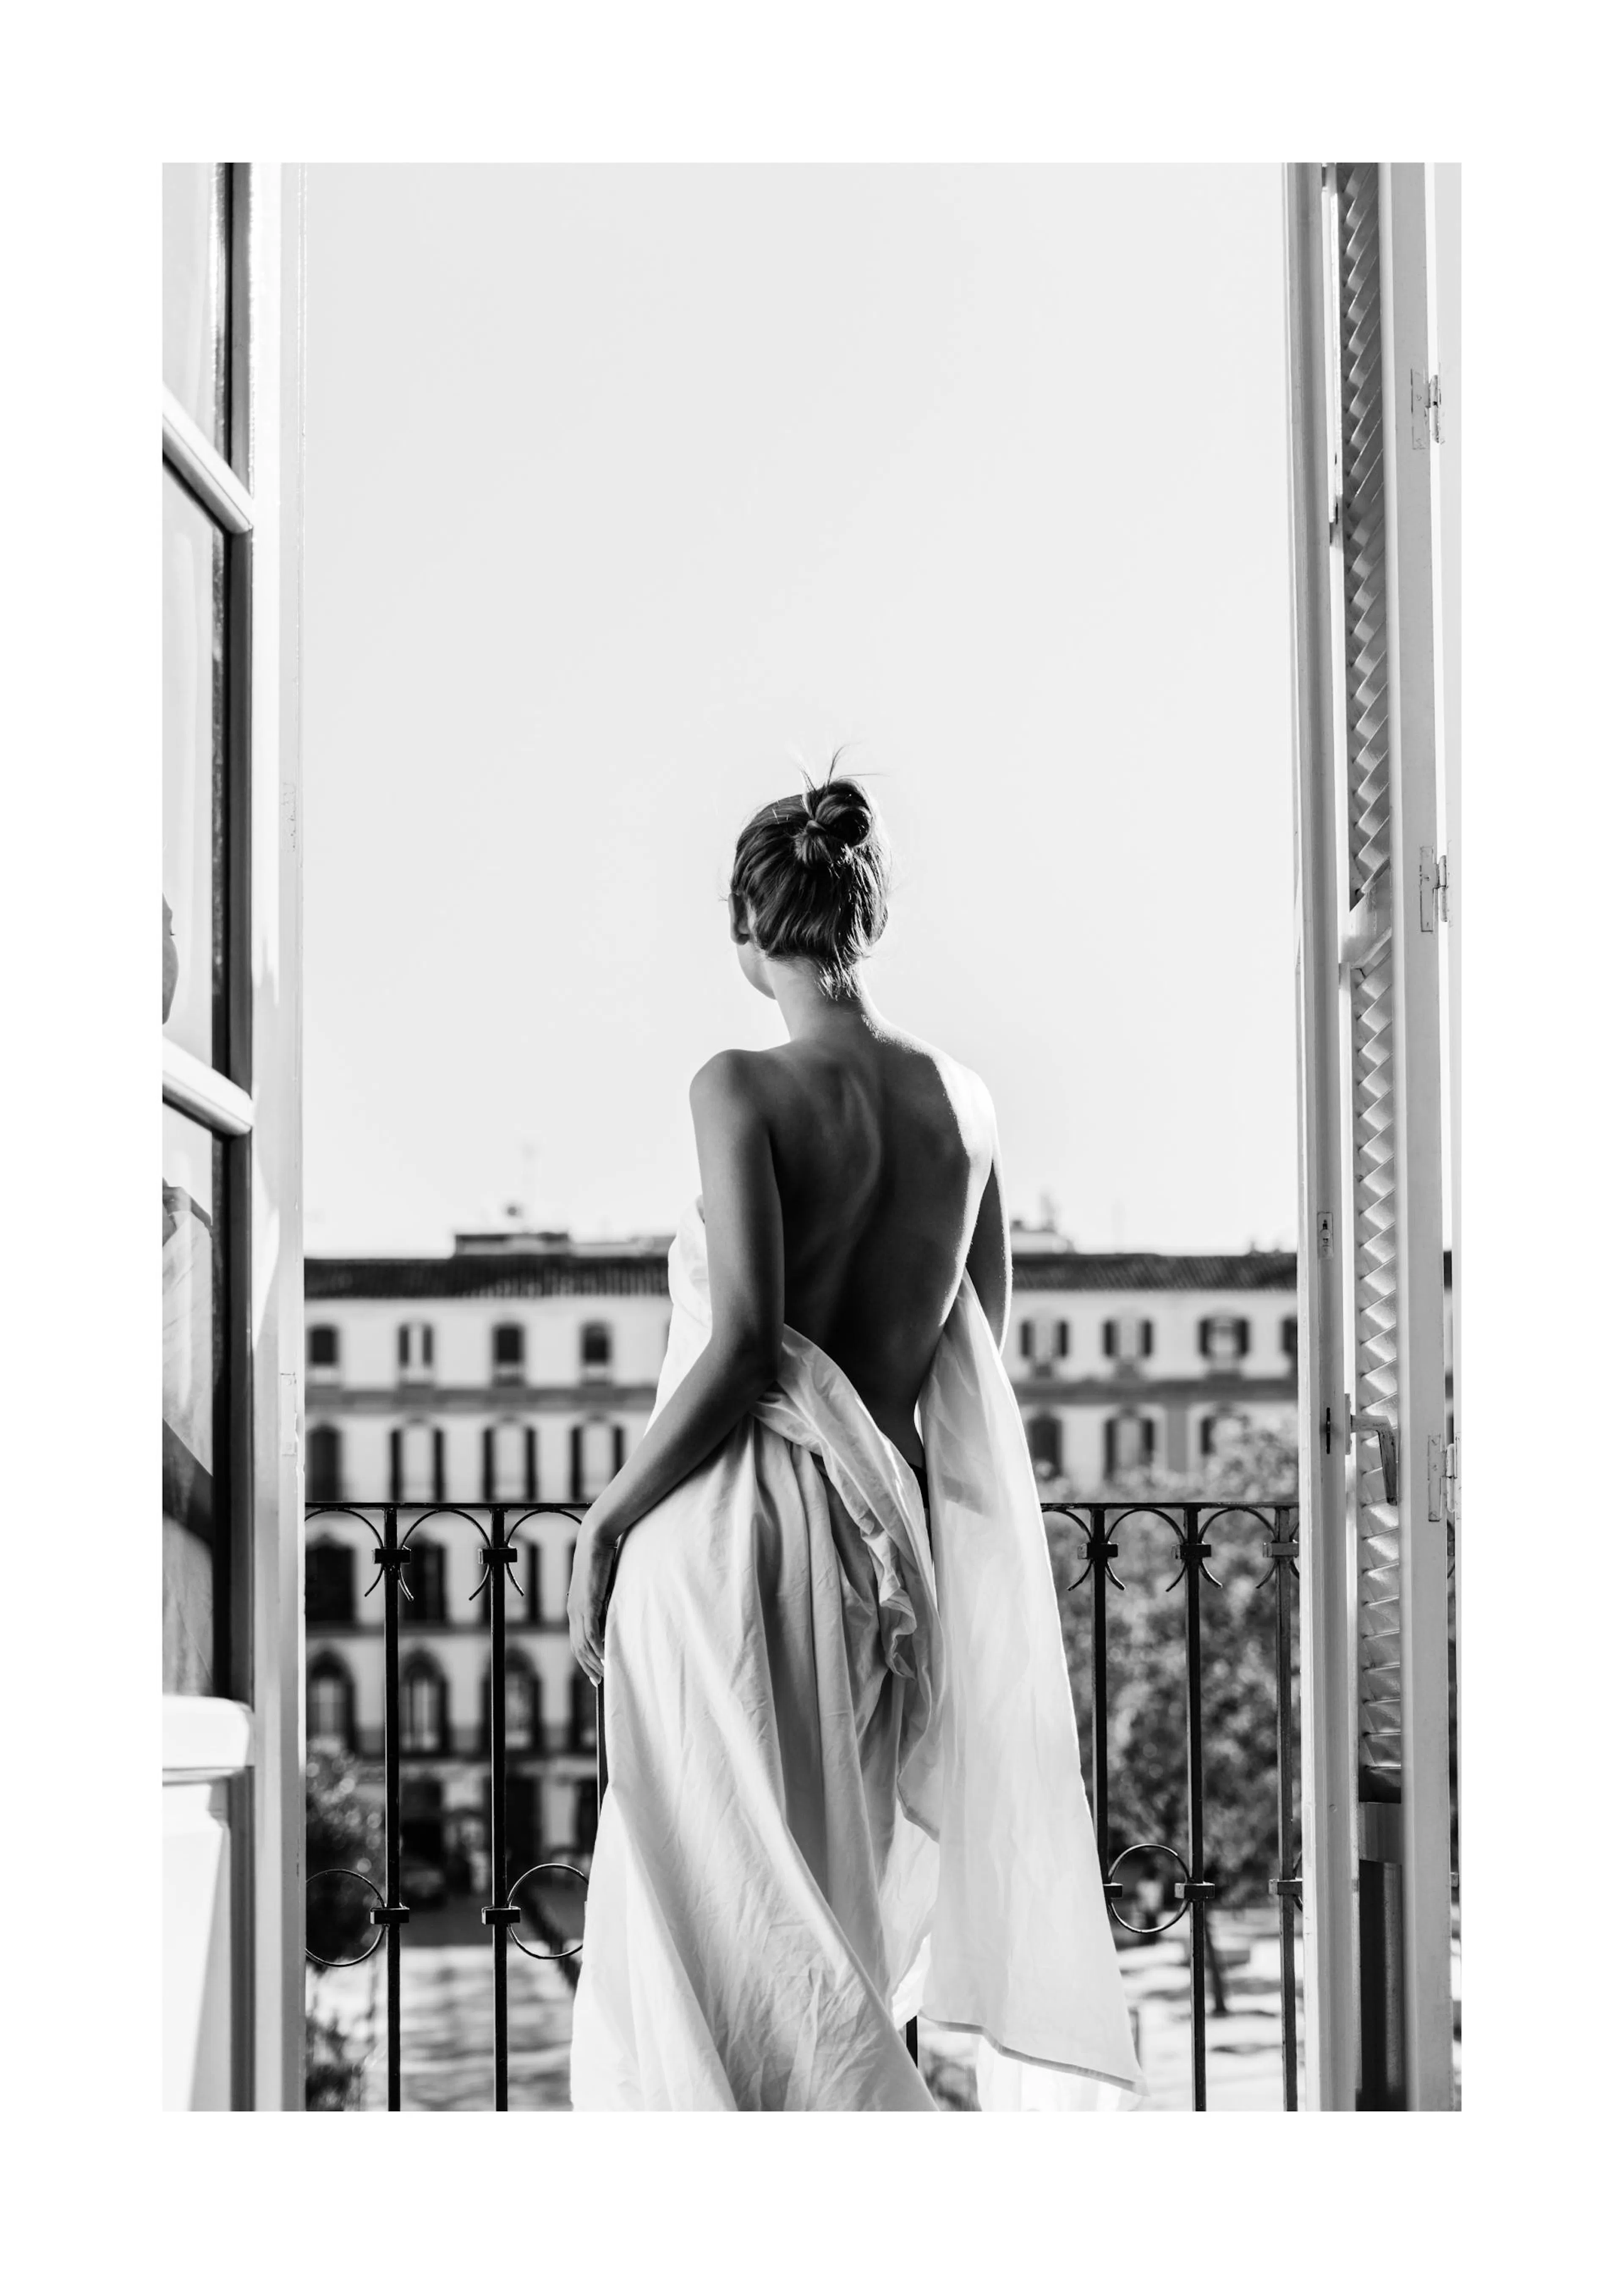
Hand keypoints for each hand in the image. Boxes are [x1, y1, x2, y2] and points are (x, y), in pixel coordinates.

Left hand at [567, 1517, 615, 1685]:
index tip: (595, 1672)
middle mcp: (573, 1611)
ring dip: (593, 1661)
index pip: (577, 1640)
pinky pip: (591, 1633)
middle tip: (599, 1682)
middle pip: (577, 1648)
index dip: (584, 1659)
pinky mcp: (588, 1604)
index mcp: (575, 1608)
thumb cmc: (601, 1559)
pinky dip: (597, 1647)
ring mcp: (579, 1609)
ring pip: (583, 1644)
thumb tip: (612, 1618)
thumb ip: (604, 1603)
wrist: (595, 1540)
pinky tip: (606, 1656)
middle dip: (588, 1667)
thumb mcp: (602, 1587)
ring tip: (605, 1674)